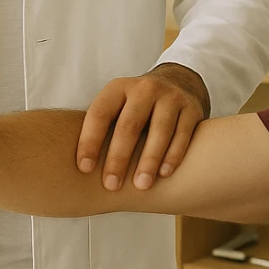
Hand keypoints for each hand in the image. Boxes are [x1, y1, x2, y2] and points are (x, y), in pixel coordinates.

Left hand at [76, 64, 208, 193]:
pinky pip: (183, 134)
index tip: (84, 169)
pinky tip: (164, 173)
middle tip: (111, 185)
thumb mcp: (118, 105)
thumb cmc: (137, 107)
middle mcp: (145, 89)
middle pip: (129, 124)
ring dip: (149, 160)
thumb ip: (102, 128)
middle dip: (119, 157)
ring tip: (141, 185)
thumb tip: (76, 167)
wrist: (178, 83)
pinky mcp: (192, 109)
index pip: (100, 114)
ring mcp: (171, 97)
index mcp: (119, 88)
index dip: (90, 141)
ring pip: (160, 130)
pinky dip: (173, 155)